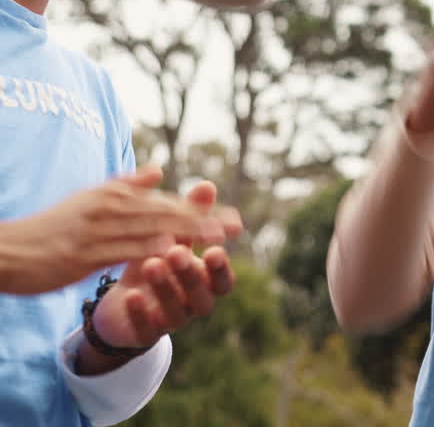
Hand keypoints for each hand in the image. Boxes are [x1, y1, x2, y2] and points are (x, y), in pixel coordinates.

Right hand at [0, 168, 237, 294]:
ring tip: (216, 237)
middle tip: (237, 226)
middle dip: (203, 220)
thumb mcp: (90, 199)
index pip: (165, 203)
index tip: (231, 216)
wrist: (7, 249)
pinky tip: (172, 253)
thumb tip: (159, 169)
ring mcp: (96, 230)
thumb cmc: (53, 227)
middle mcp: (109, 208)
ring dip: (185, 233)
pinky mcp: (83, 254)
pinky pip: (120, 250)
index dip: (199, 210)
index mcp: (114, 195)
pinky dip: (147, 249)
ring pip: (148, 230)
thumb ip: (127, 185)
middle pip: (164, 213)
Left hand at [80, 182, 237, 373]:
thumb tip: (207, 185)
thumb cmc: (154, 263)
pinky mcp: (145, 336)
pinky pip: (147, 329)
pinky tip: (130, 295)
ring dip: (165, 288)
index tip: (213, 249)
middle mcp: (194, 305)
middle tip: (177, 252)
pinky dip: (140, 313)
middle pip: (202, 294)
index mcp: (206, 283)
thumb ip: (190, 217)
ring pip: (176, 312)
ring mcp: (171, 322)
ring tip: (151, 264)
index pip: (223, 279)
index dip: (220, 268)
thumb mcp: (170, 239)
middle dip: (189, 273)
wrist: (121, 304)